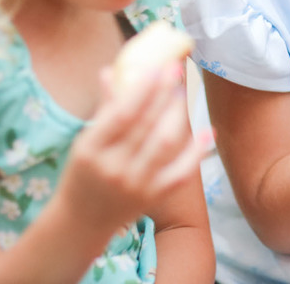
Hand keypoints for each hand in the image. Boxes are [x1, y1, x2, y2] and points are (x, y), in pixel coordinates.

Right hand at [56, 61, 209, 233]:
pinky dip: (197, 151)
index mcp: (91, 150)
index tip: (156, 67)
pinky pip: (181, 172)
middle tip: (175, 70)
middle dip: (163, 94)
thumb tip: (110, 70)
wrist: (81, 222)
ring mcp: (136, 185)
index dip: (142, 89)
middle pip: (146, 125)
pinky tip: (209, 130)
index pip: (121, 115)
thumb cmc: (82, 173)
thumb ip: (104, 108)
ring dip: (177, 114)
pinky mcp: (154, 197)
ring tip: (181, 92)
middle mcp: (114, 168)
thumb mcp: (85, 142)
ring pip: (165, 143)